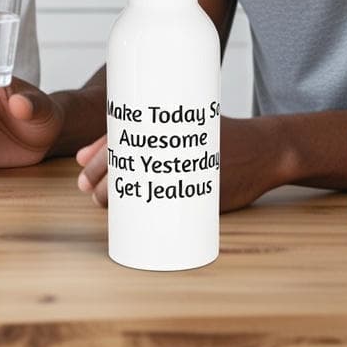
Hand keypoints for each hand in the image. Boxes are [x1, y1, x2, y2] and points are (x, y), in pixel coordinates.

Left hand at [76, 116, 271, 212]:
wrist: (263, 148)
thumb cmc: (215, 136)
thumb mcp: (181, 124)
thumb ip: (138, 135)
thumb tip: (85, 156)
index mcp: (170, 124)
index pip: (124, 139)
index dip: (97, 158)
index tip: (83, 171)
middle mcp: (177, 146)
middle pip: (126, 165)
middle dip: (100, 181)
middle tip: (90, 190)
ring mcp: (188, 171)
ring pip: (139, 188)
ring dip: (116, 200)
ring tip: (104, 203)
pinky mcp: (202, 196)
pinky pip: (165, 208)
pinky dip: (143, 216)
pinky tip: (130, 222)